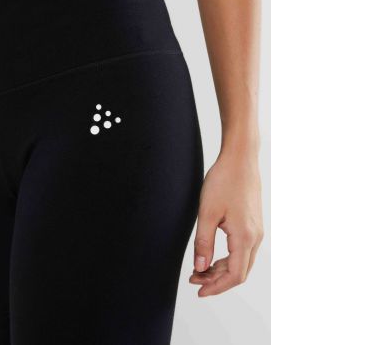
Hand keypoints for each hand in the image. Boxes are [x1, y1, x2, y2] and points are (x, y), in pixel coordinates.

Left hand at [189, 151, 262, 296]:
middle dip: (216, 280)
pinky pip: (242, 250)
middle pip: (239, 272)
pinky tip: (211, 256)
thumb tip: (200, 268)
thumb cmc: (223, 181)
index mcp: (245, 236)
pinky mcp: (253, 224)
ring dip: (220, 270)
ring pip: (241, 262)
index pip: (234, 275)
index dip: (216, 287)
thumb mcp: (207, 213)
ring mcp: (257, 230)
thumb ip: (203, 243)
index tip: (198, 291)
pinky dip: (227, 258)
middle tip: (193, 279)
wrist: (240, 159)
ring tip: (199, 269)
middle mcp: (255, 237)